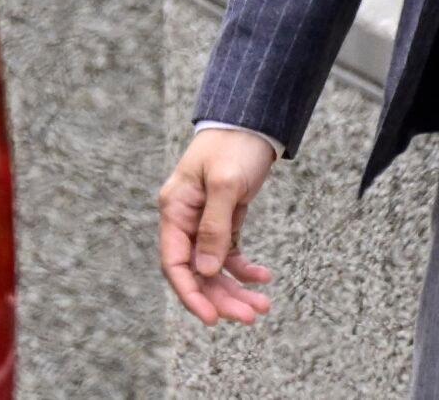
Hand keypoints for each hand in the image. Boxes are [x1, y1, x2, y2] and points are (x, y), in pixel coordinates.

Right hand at [158, 128, 278, 324]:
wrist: (254, 120)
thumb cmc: (235, 144)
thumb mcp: (226, 184)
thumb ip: (215, 228)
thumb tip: (206, 271)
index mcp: (175, 209)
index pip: (174, 264)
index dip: (191, 294)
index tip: (211, 319)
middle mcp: (185, 219)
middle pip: (198, 272)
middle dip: (222, 297)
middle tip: (250, 316)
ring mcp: (204, 221)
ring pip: (215, 268)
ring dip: (236, 289)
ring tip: (262, 306)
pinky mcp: (225, 218)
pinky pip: (230, 253)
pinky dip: (245, 269)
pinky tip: (263, 278)